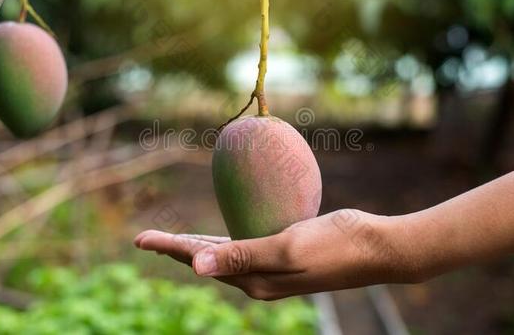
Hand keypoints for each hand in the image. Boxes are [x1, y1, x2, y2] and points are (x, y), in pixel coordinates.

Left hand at [134, 209, 417, 300]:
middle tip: (147, 239)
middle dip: (175, 251)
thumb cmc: (334, 245)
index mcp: (253, 280)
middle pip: (206, 262)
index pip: (199, 262)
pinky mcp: (285, 255)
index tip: (139, 238)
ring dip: (197, 249)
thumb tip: (197, 268)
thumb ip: (242, 256)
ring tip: (175, 241)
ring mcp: (272, 269)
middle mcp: (258, 279)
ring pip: (223, 257)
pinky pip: (245, 248)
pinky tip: (224, 234)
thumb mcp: (286, 249)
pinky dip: (226, 241)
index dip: (168, 248)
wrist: (375, 248)